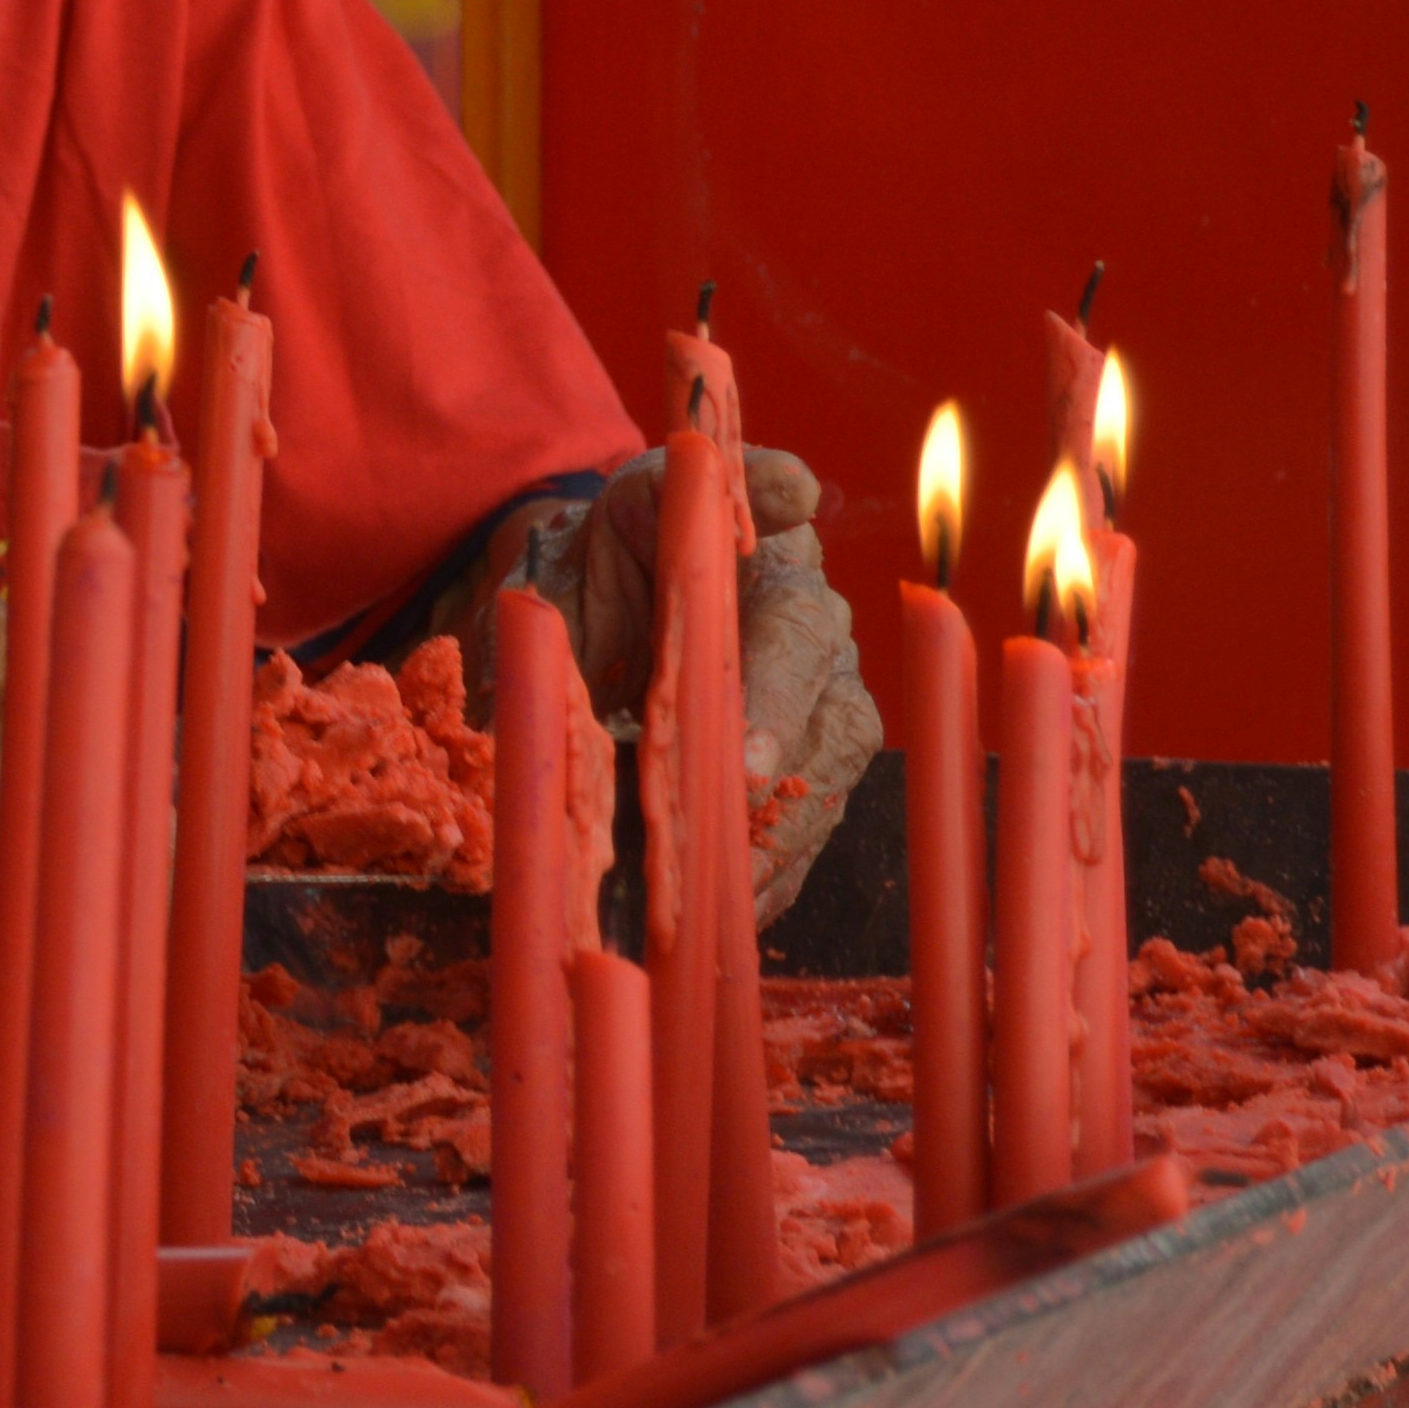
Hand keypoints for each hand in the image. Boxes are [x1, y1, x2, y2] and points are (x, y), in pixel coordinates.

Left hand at [485, 445, 886, 915]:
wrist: (579, 604)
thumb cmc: (611, 551)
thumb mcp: (628, 504)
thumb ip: (685, 488)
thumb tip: (790, 486)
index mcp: (784, 583)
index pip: (800, 638)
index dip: (779, 701)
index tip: (749, 761)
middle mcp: (816, 661)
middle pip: (829, 736)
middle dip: (780, 805)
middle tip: (725, 856)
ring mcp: (810, 731)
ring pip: (816, 803)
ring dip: (768, 857)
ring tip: (716, 904)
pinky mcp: (788, 793)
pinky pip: (788, 848)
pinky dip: (754, 887)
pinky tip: (714, 921)